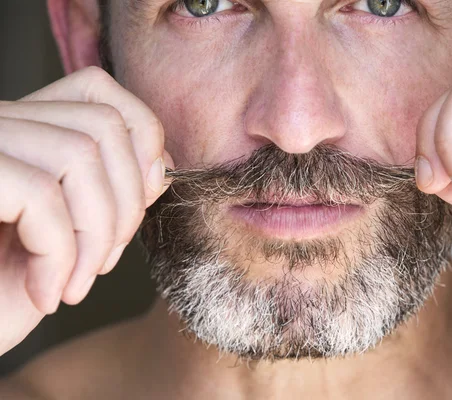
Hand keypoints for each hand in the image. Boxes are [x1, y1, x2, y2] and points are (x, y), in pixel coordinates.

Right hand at [0, 67, 172, 355]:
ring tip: (75, 283)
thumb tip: (161, 165)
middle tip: (106, 261)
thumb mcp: (72, 236)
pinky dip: (59, 254)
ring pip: (79, 153)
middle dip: (129, 201)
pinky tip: (45, 293)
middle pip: (102, 122)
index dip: (142, 134)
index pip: (97, 89)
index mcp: (23, 132)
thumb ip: (110, 190)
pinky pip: (39, 195)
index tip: (150, 193)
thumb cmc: (4, 292)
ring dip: (97, 234)